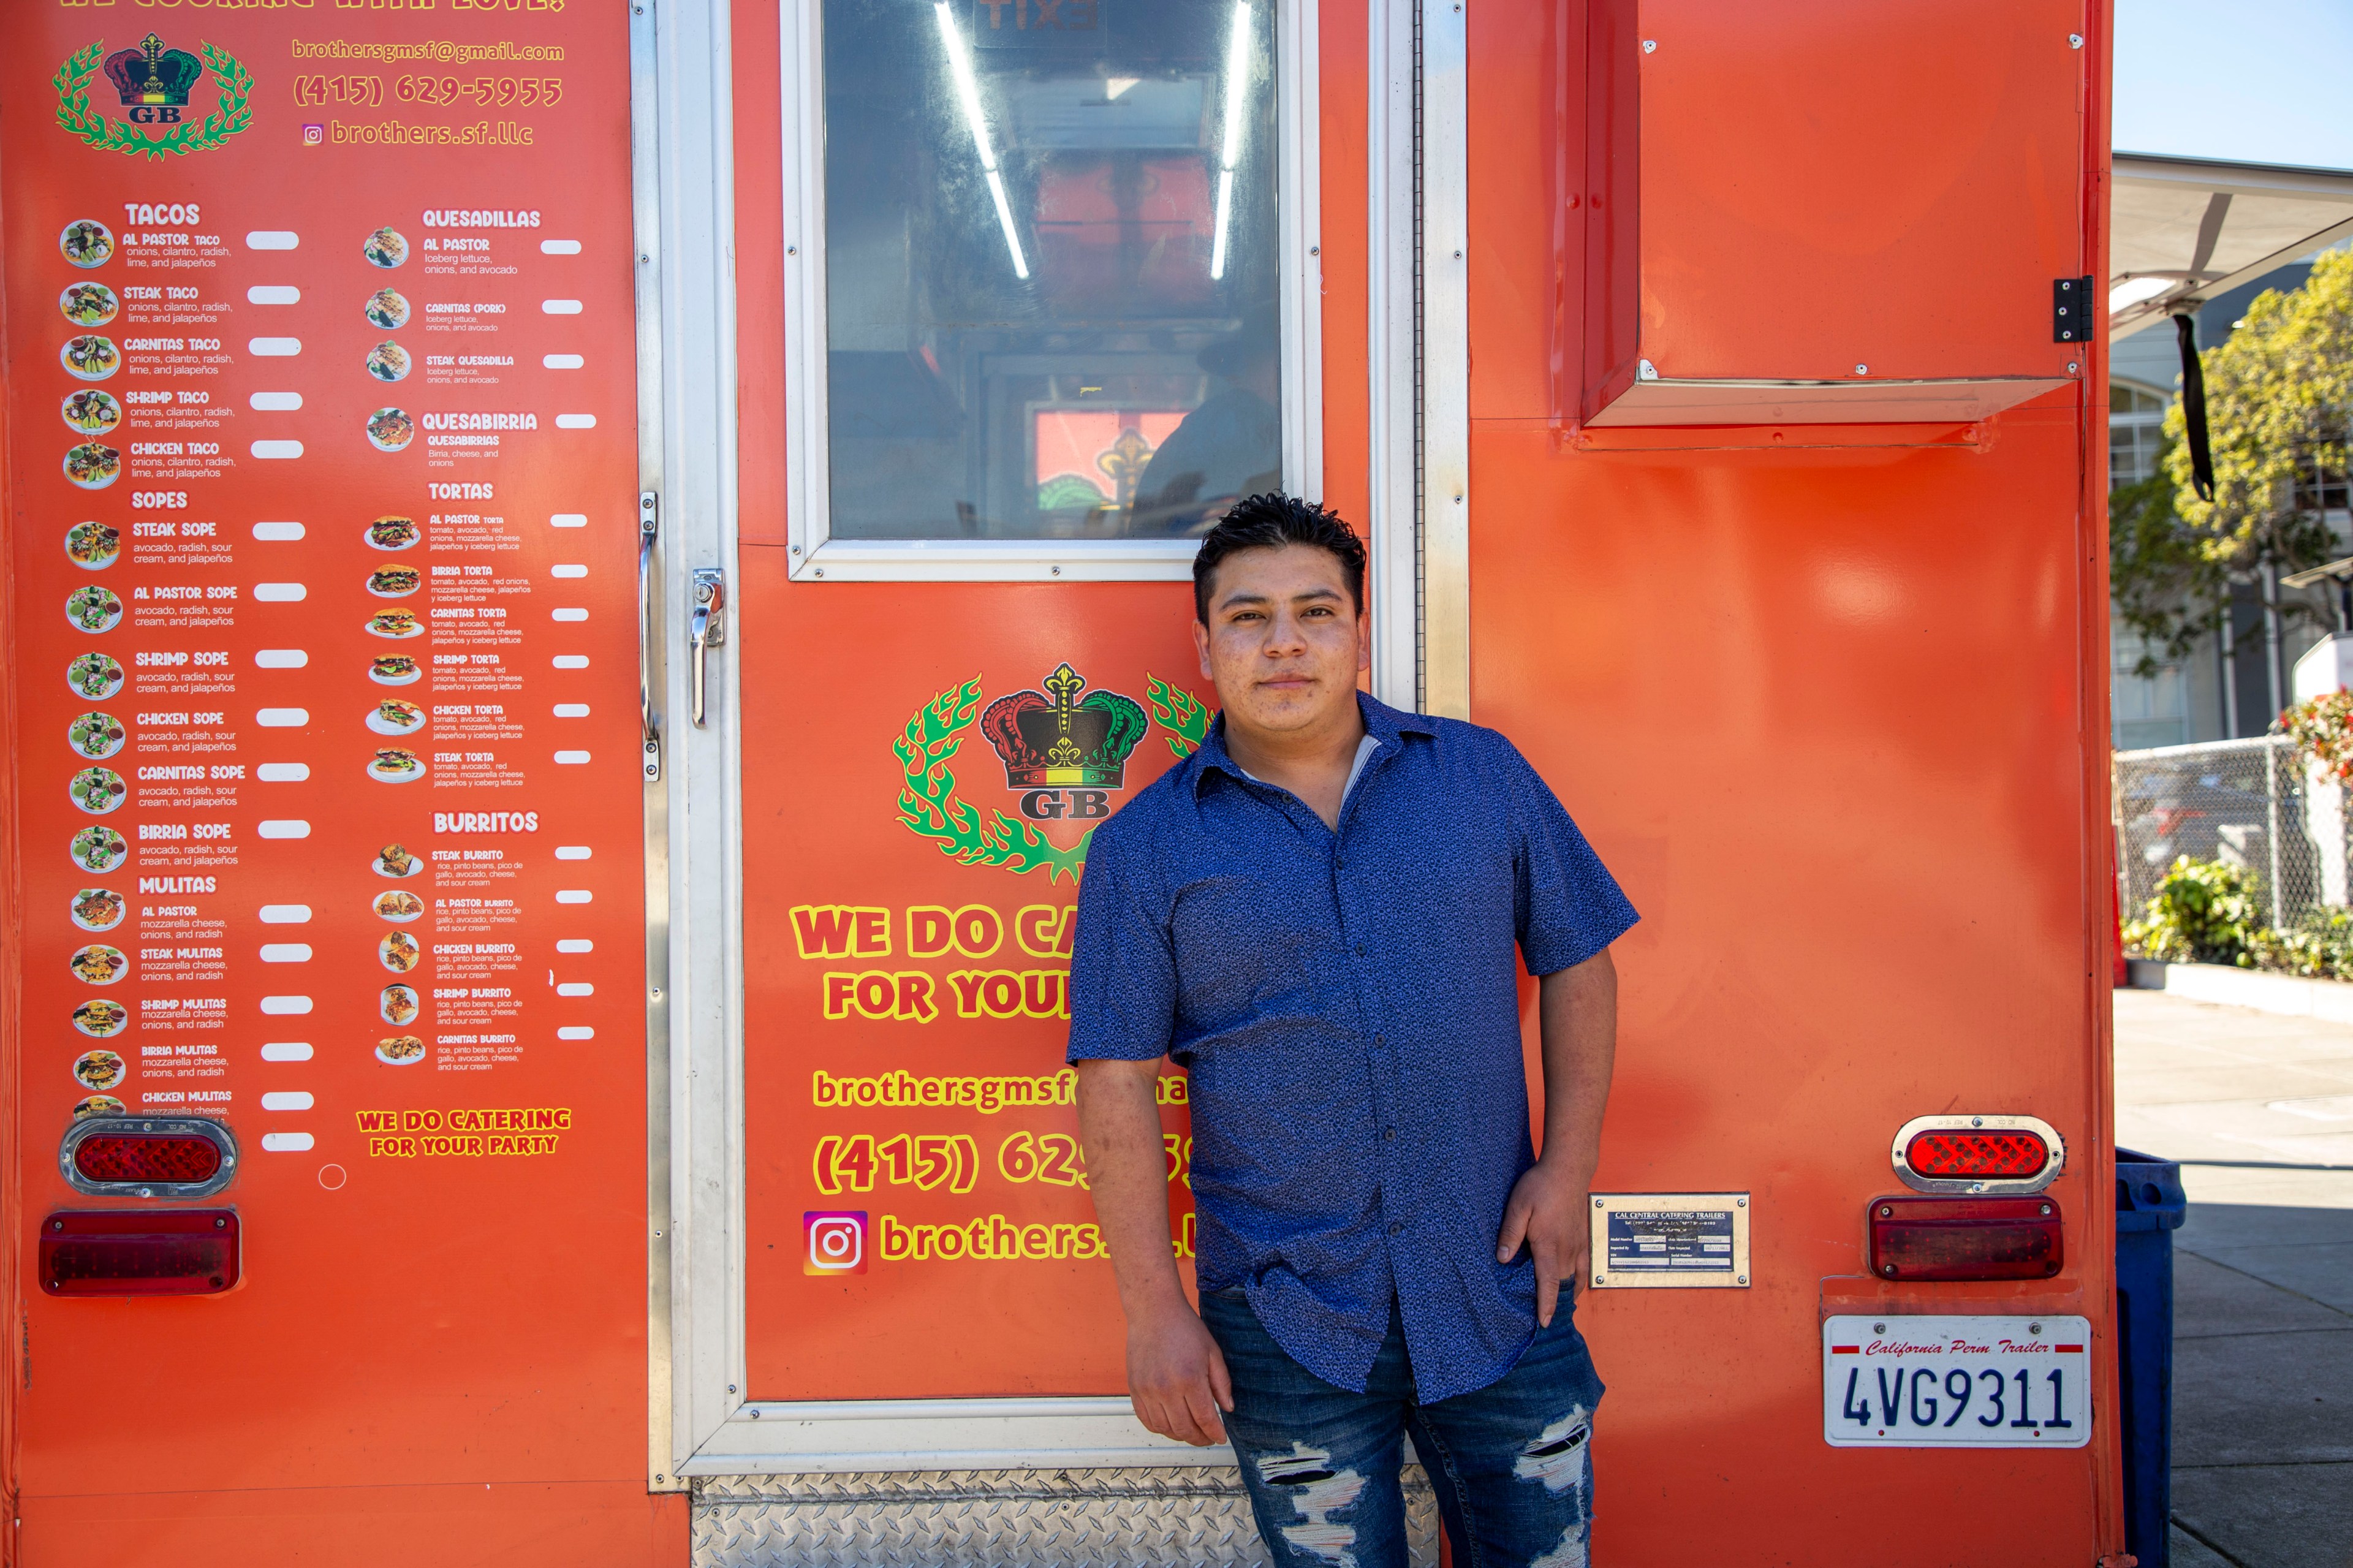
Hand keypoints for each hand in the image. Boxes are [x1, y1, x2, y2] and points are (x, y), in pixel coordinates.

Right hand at [1125, 1296, 1234, 1445]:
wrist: (1153, 1312)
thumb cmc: (1184, 1328)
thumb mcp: (1212, 1352)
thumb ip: (1222, 1383)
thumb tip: (1228, 1409)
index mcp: (1189, 1379)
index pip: (1204, 1419)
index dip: (1215, 1433)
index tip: (1220, 1437)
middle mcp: (1166, 1388)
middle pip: (1184, 1429)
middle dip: (1200, 1439)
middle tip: (1208, 1438)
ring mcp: (1147, 1390)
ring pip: (1165, 1429)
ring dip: (1180, 1436)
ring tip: (1191, 1432)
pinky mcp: (1134, 1389)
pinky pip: (1146, 1420)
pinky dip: (1160, 1428)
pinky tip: (1171, 1424)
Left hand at [1496, 1159, 1591, 1327]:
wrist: (1568, 1168)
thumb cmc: (1540, 1186)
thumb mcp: (1518, 1207)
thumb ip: (1510, 1234)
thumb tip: (1503, 1261)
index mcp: (1549, 1245)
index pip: (1549, 1284)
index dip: (1546, 1305)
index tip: (1544, 1323)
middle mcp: (1567, 1249)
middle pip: (1562, 1285)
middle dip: (1556, 1304)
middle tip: (1547, 1321)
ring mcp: (1579, 1243)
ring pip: (1575, 1278)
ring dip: (1568, 1294)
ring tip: (1560, 1308)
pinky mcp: (1584, 1236)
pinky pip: (1584, 1266)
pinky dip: (1579, 1280)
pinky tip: (1573, 1284)